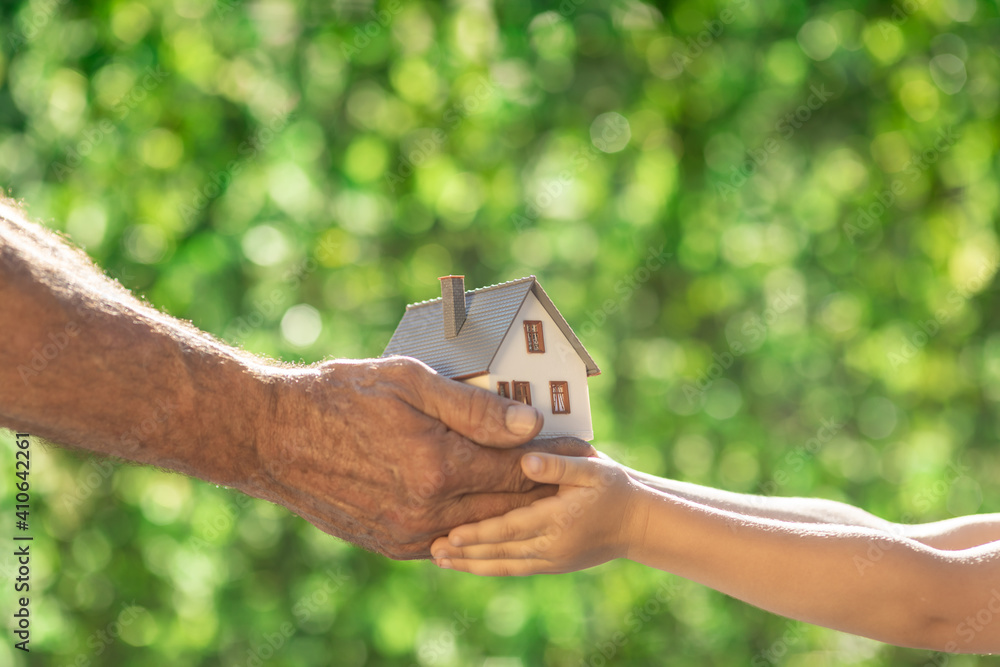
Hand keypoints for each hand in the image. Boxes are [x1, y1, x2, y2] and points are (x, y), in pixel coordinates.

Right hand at [245, 356, 594, 559]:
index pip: (520, 469)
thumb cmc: (340, 396)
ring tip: (541, 490)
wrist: (271, 438)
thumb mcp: (408, 382)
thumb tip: (530, 424)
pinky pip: (449, 539)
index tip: (586, 448)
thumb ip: (473, 407)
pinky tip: (488, 507)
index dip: (556, 458)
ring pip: (482, 527)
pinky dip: (475, 523)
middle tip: (573, 473)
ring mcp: (407, 534)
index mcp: (439, 467)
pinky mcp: (389, 545)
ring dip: (513, 509)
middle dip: (545, 487)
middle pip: (509, 505)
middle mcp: (428, 511)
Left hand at [429, 451, 649, 574]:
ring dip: (471, 564)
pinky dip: (489, 567)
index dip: (479, 533)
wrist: (639, 522)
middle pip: (500, 553)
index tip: (451, 535)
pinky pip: (514, 569)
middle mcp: (552, 546)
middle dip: (465, 553)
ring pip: (504, 565)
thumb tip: (526, 461)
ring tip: (440, 561)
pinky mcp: (553, 564)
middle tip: (432, 550)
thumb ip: (558, 465)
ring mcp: (552, 559)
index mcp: (558, 520)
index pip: (510, 529)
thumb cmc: (614, 488)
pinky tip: (468, 563)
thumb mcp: (592, 469)